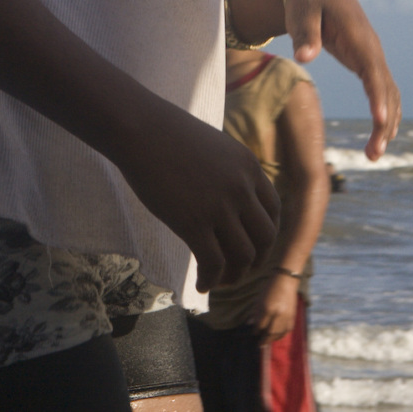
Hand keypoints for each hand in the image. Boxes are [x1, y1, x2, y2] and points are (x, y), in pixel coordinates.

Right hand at [113, 99, 278, 291]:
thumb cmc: (167, 135)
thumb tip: (229, 201)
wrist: (139, 128)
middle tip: (239, 271)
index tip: (254, 247)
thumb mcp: (213, 147)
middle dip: (256, 261)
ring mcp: (219, 205)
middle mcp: (241, 187)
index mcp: (248, 166)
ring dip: (234, 276)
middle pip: (265, 238)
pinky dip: (210, 280)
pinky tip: (201, 285)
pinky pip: (213, 264)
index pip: (274, 210)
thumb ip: (229, 172)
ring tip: (218, 281)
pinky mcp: (193, 222)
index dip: (267, 235)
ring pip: (244, 256)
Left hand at [254, 271, 300, 344]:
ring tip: (268, 341)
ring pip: (280, 333)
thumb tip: (250, 323)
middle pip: (270, 332)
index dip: (256, 330)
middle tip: (260, 344)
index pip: (260, 325)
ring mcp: (286, 316)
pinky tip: (277, 336)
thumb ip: (255, 312)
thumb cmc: (270, 287)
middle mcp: (278, 314)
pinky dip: (282, 334)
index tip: (254, 333)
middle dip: (264, 340)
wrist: (286, 280)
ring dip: (273, 339)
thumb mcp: (259, 298)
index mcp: (268, 308)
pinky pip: (287, 330)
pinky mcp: (293, 316)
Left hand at [283, 0, 401, 158]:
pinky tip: (380, 135)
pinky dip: (385, 113)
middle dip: (384, 122)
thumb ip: (305, 34)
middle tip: (373, 154)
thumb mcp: (302, 13)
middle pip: (386, 89)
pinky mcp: (367, 62)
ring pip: (389, 94)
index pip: (372, 70)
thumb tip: (305, 57)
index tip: (380, 120)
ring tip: (374, 154)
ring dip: (386, 123)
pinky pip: (382, 91)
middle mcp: (371, 49)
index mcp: (358, 37)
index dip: (378, 96)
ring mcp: (372, 56)